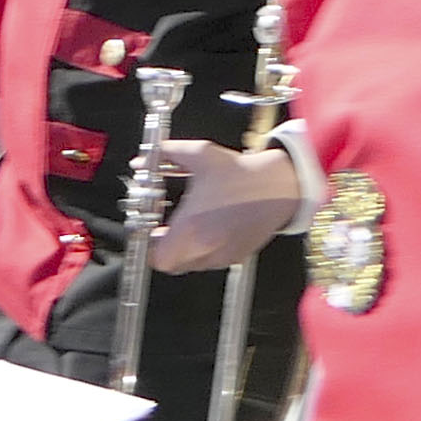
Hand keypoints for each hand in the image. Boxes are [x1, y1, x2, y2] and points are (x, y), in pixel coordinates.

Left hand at [145, 140, 305, 273]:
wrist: (280, 186)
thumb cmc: (240, 173)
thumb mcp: (200, 155)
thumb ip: (166, 154)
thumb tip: (141, 161)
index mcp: (192, 226)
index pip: (160, 258)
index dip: (149, 248)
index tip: (150, 231)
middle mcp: (206, 247)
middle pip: (171, 265)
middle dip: (164, 249)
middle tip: (165, 229)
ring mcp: (223, 255)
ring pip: (191, 265)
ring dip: (184, 251)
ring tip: (189, 226)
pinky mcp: (236, 256)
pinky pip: (210, 261)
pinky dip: (204, 251)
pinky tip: (209, 227)